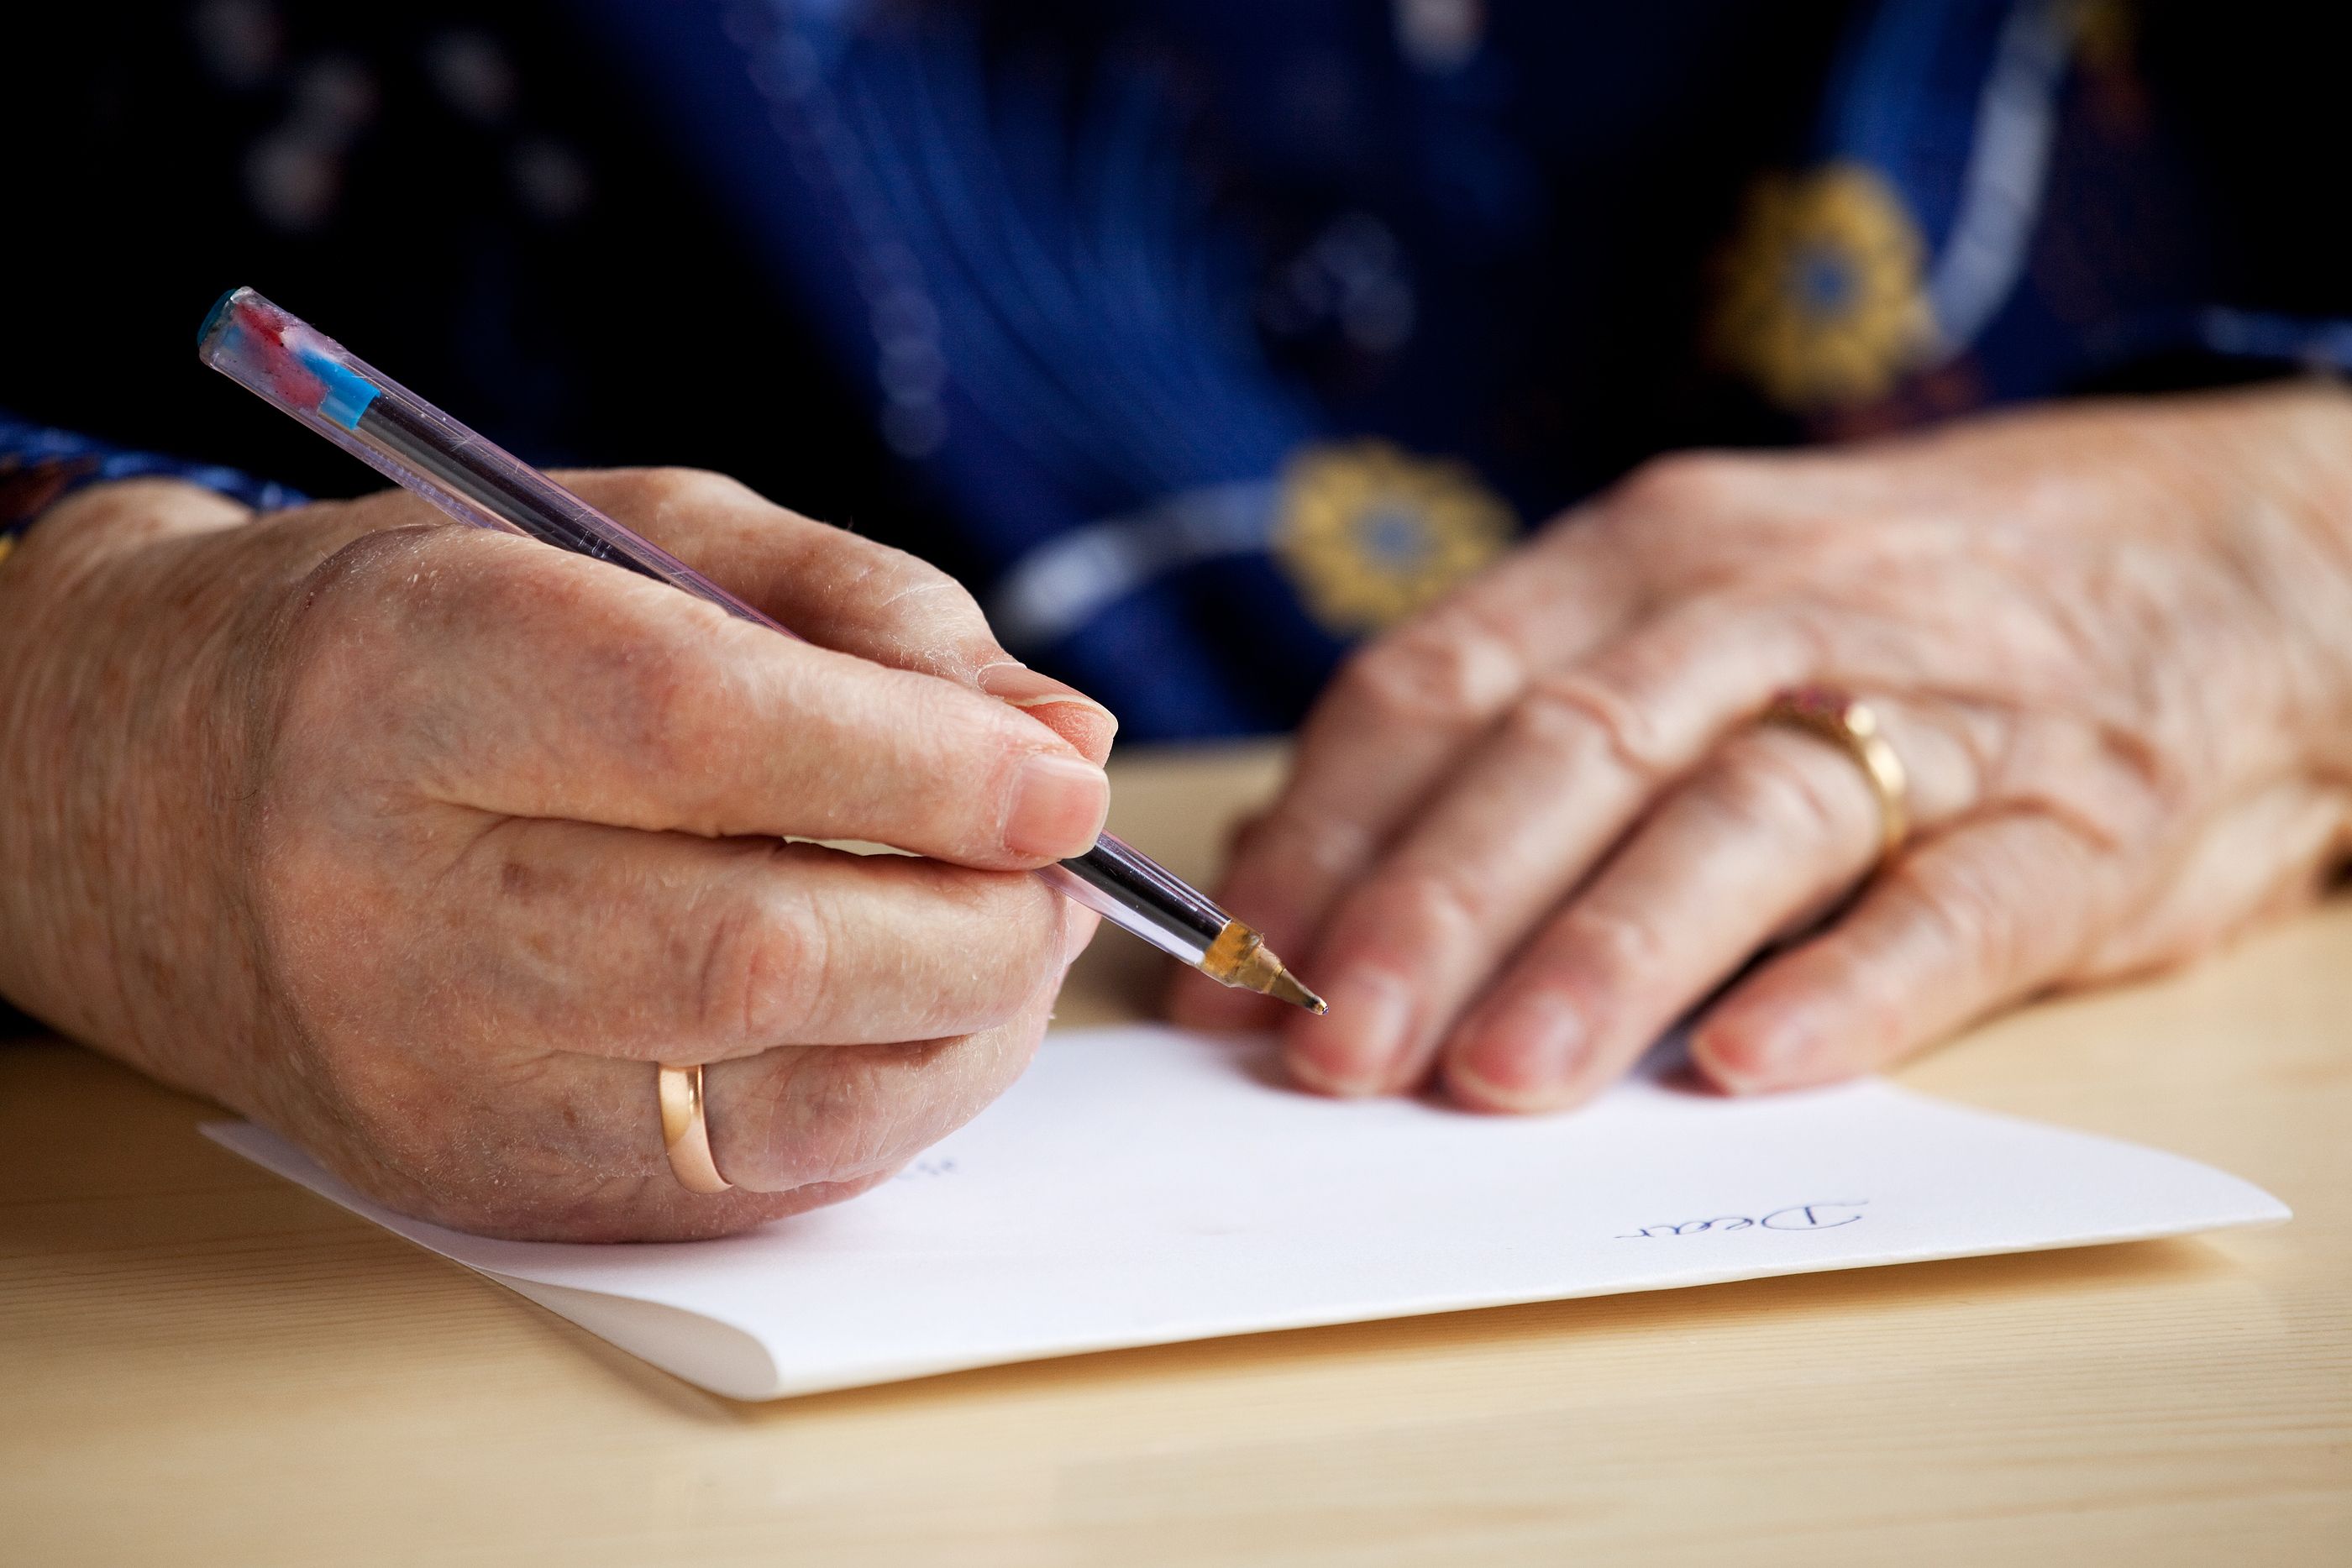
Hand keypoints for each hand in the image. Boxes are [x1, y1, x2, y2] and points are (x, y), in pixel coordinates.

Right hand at [0, 468, 1115, 1238]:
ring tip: (1011, 940)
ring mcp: (429, 1071)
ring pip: (775, 1101)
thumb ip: (863, 611)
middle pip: (755, 951)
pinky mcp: (474, 1182)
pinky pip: (747, 1184)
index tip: (1068, 781)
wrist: (151, 799)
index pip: (705, 733)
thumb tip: (1067, 741)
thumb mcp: (632, 539)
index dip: (927, 767)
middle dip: (976, 924)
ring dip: (963, 1031)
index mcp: (414, 674)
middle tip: (1062, 874)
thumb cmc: (424, 635)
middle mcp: (395, 896)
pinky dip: (884, 1103)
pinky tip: (914, 1018)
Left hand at [1174, 383, 2351, 1108]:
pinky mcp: (2076, 815)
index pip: (1438, 686)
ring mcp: (1932, 705)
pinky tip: (1754, 1066)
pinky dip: (1852, 985)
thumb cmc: (1883, 612)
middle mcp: (1768, 611)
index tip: (1228, 970)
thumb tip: (1291, 879)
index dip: (1321, 833)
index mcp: (1645, 561)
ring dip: (1608, 948)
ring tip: (1500, 1076)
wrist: (2221, 552)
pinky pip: (1957, 902)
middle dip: (1432, 905)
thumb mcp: (1686, 611)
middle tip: (1331, 1051)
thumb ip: (1504, 731)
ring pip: (1743, 816)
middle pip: (1569, 751)